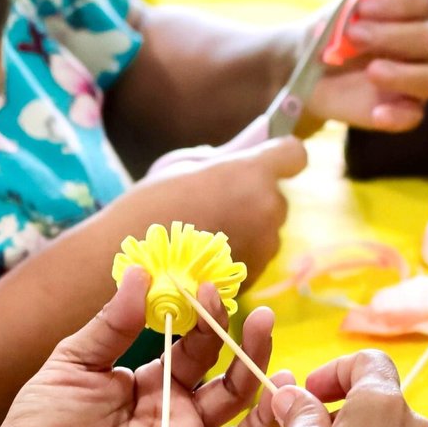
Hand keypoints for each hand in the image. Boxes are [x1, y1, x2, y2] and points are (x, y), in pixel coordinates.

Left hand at [0, 270, 288, 426]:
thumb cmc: (44, 413)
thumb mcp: (76, 359)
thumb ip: (111, 323)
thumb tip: (139, 273)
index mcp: (160, 382)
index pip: (201, 350)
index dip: (211, 322)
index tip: (209, 291)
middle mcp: (179, 418)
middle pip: (232, 389)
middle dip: (252, 356)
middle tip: (263, 322)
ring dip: (266, 418)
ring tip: (281, 387)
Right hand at [127, 135, 306, 278]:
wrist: (133, 265)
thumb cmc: (149, 205)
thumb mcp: (181, 166)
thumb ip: (222, 158)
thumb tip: (247, 149)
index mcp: (252, 173)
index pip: (294, 154)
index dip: (280, 156)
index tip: (264, 160)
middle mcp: (267, 209)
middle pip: (277, 197)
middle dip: (255, 198)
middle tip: (216, 204)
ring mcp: (264, 247)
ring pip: (266, 231)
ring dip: (246, 229)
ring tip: (204, 236)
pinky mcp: (254, 277)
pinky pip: (253, 257)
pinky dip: (236, 255)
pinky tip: (203, 258)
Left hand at [305, 0, 427, 133]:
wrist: (307, 74)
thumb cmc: (325, 39)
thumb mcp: (325, 24)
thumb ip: (338, 19)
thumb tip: (348, 22)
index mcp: (406, 14)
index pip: (418, 1)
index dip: (395, 3)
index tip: (362, 9)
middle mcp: (420, 45)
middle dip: (391, 35)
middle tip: (354, 36)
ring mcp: (416, 78)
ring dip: (402, 74)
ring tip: (371, 72)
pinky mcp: (405, 109)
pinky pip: (414, 116)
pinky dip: (398, 115)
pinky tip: (377, 113)